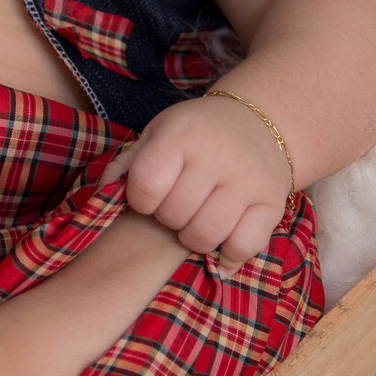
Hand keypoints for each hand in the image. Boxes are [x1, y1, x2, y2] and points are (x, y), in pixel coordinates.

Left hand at [103, 94, 292, 267]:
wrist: (258, 121)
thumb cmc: (196, 133)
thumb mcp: (157, 134)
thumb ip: (126, 164)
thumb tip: (103, 196)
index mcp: (181, 134)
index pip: (146, 186)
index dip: (141, 199)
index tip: (151, 193)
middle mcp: (217, 155)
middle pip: (174, 216)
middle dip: (168, 218)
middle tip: (178, 204)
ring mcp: (248, 179)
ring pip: (206, 236)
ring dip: (194, 238)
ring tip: (197, 219)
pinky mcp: (273, 202)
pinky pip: (243, 246)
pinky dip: (228, 254)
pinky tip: (222, 240)